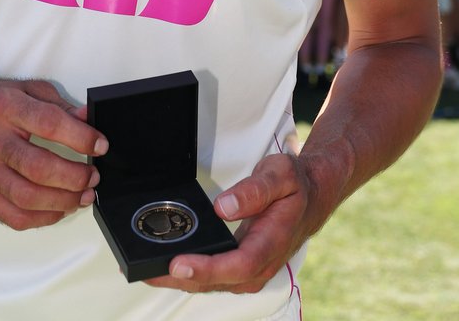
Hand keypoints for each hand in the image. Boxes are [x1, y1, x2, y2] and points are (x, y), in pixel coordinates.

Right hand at [0, 77, 107, 230]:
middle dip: (75, 177)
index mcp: (5, 108)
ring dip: (63, 202)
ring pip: (27, 198)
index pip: (50, 125)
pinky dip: (42, 218)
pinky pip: (13, 217)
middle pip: (39, 168)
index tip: (101, 145)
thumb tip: (89, 120)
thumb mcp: (27, 89)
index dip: (81, 138)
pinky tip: (59, 208)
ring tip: (83, 196)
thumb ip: (59, 106)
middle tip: (94, 176)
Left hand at [145, 152, 313, 294]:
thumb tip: (225, 206)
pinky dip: (189, 275)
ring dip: (180, 281)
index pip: (238, 264)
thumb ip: (255, 190)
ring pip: (212, 284)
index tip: (179, 264)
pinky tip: (167, 268)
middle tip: (148, 270)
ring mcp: (251, 271)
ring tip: (148, 271)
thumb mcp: (282, 174)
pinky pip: (213, 278)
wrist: (310, 198)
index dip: (207, 268)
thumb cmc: (295, 186)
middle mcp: (261, 264)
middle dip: (181, 279)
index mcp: (271, 242)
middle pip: (218, 281)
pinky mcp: (241, 269)